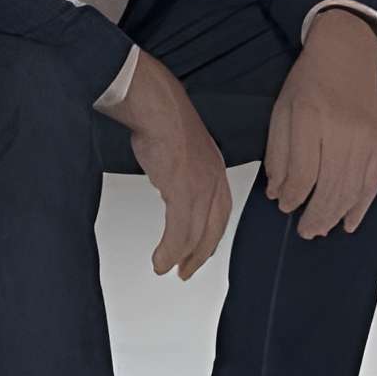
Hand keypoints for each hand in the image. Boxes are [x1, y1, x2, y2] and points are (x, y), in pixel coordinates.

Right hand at [106, 57, 233, 280]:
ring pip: (196, 234)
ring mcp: (200, 186)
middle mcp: (213, 180)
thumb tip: (169, 184)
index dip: (210, 235)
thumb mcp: (182, 149)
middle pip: (213, 229)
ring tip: (166, 268)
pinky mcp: (182, 190)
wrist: (156, 105)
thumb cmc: (163, 118)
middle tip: (186, 271)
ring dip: (180, 257)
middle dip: (200, 254)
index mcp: (215, 169)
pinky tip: (160, 260)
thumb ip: (183, 170)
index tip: (200, 250)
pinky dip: (169, 251)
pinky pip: (179, 231)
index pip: (220, 213)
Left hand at [267, 10, 376, 238]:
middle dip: (315, 216)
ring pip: (352, 190)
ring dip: (335, 216)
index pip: (303, 175)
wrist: (348, 52)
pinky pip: (373, 182)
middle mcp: (341, 130)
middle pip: (330, 188)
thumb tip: (279, 192)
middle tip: (304, 230)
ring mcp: (366, 138)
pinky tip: (350, 222)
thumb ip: (278, 153)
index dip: (292, 197)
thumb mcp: (282, 110)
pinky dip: (362, 206)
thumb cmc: (311, 79)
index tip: (283, 205)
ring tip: (321, 229)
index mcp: (310, 119)